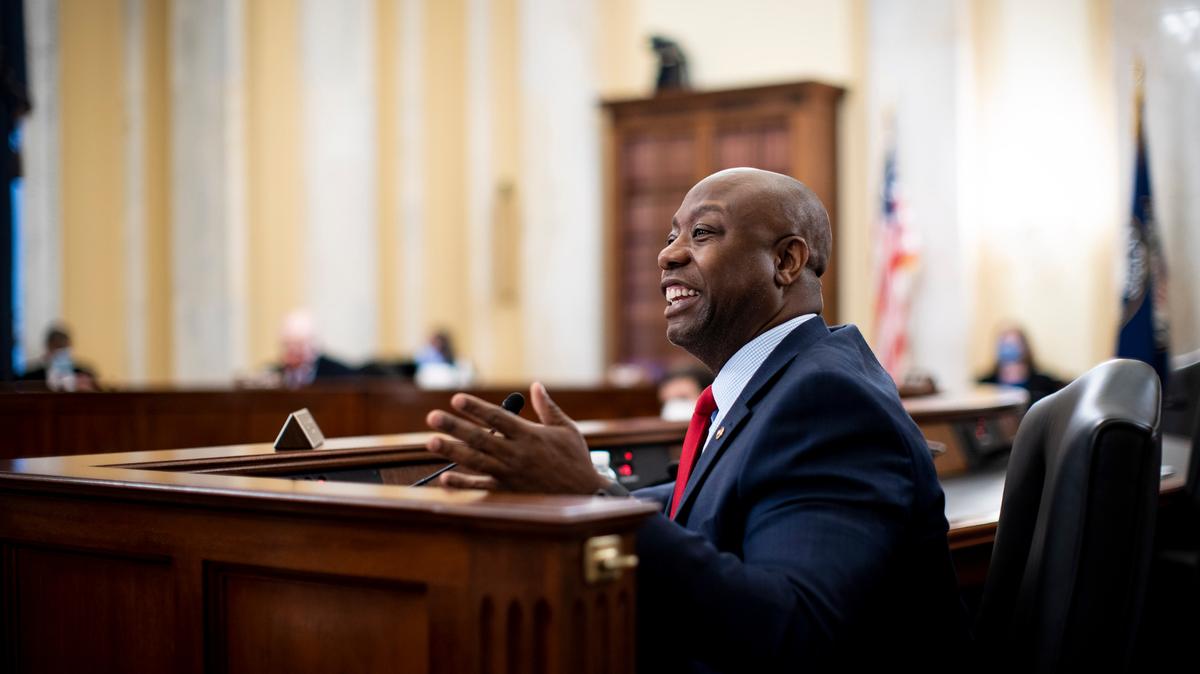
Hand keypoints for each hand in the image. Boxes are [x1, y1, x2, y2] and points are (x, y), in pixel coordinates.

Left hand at [424, 382, 606, 493]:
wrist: (585, 495)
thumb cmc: (576, 460)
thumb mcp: (567, 429)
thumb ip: (548, 408)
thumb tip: (536, 386)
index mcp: (530, 435)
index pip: (497, 417)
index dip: (475, 408)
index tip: (456, 399)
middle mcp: (516, 453)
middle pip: (480, 437)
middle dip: (455, 426)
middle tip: (433, 417)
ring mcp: (510, 473)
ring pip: (476, 460)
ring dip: (452, 451)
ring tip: (431, 442)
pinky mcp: (509, 491)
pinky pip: (482, 486)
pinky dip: (464, 483)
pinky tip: (445, 477)